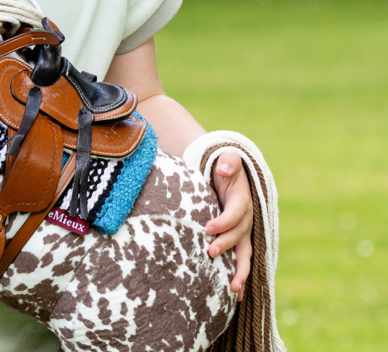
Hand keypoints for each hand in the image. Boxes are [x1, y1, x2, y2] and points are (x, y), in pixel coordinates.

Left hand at [206, 151, 253, 301]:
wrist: (227, 173)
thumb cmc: (223, 166)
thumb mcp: (226, 158)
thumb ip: (228, 160)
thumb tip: (224, 168)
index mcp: (242, 200)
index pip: (235, 213)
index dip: (224, 221)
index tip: (207, 227)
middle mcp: (246, 219)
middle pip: (240, 236)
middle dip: (226, 246)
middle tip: (210, 253)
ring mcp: (243, 231)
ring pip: (245, 254)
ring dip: (240, 271)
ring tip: (232, 289)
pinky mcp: (238, 239)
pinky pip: (242, 259)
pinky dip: (240, 276)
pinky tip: (236, 295)